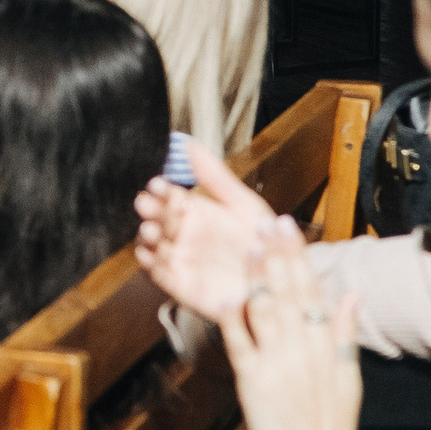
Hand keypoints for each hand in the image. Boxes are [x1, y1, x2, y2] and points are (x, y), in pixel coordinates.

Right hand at [132, 143, 280, 321]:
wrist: (283, 282)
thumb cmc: (266, 242)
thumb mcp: (244, 204)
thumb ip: (215, 177)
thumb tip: (190, 144)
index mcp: (198, 212)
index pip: (170, 196)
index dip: (161, 189)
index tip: (157, 183)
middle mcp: (187, 235)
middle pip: (159, 219)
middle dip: (149, 211)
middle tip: (146, 204)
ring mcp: (183, 259)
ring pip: (156, 246)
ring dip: (148, 238)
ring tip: (151, 230)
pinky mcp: (183, 285)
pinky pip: (162, 276)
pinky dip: (152, 267)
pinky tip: (151, 256)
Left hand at [223, 217, 362, 429]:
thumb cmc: (333, 422)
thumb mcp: (351, 376)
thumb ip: (347, 332)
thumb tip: (353, 293)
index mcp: (328, 345)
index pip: (311, 289)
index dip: (298, 255)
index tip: (287, 225)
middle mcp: (304, 349)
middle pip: (287, 292)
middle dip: (276, 254)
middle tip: (264, 222)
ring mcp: (277, 363)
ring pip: (265, 310)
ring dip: (256, 276)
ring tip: (248, 246)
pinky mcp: (252, 382)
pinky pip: (240, 343)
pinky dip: (232, 319)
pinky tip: (225, 295)